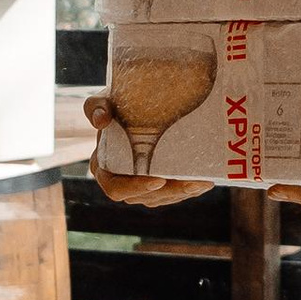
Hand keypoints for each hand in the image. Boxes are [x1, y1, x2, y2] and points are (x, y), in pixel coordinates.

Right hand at [82, 92, 212, 210]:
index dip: (136, 188)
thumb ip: (95, 107)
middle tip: (193, 182)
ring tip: (204, 181)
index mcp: (104, 167)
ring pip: (163, 198)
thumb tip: (101, 121)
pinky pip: (173, 193)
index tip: (159, 180)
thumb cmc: (116, 104)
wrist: (136, 104)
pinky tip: (205, 180)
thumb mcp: (103, 101)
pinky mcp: (158, 184)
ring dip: (184, 192)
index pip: (116, 189)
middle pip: (146, 197)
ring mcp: (140, 186)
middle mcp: (121, 181)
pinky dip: (189, 189)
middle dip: (171, 192)